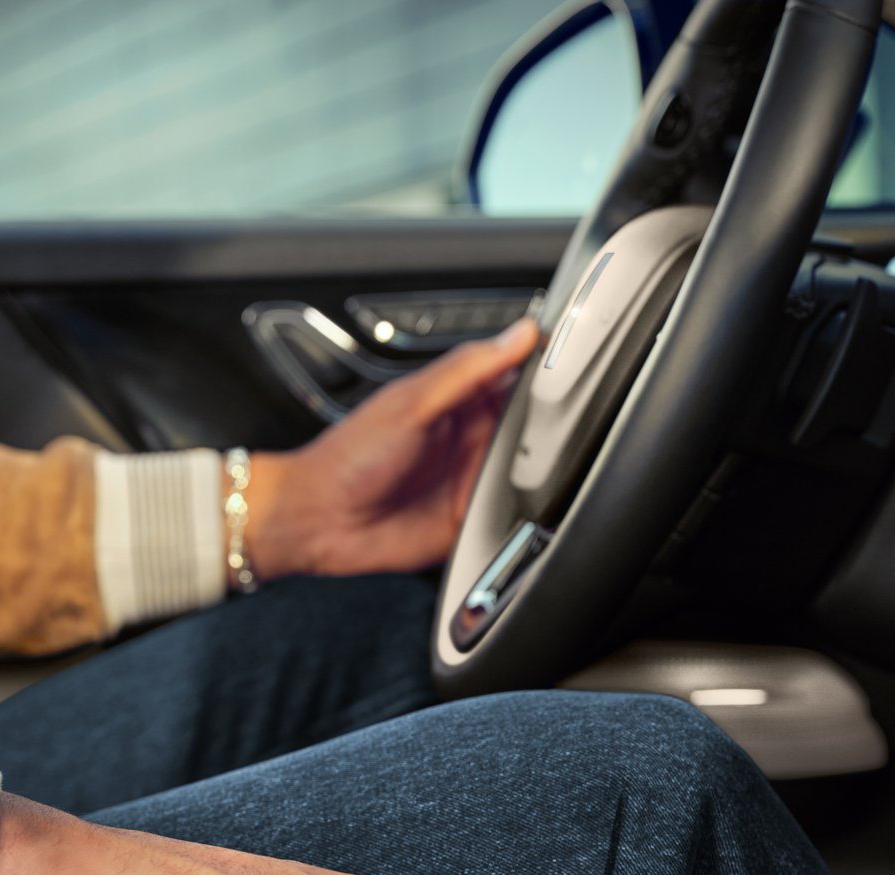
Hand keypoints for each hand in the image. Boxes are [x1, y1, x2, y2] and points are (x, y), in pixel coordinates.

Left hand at [243, 318, 539, 580]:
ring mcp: (474, 478)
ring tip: (549, 459)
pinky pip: (512, 512)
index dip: (543, 366)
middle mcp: (472, 438)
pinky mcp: (473, 519)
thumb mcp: (412, 402)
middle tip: (568, 417)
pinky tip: (530, 499)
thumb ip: (467, 370)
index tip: (574, 360)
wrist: (320, 519)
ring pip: (530, 469)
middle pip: (531, 423)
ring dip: (542, 466)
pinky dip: (525, 507)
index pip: (515, 375)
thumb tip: (519, 335)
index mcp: (459, 400)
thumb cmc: (350, 457)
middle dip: (552, 420)